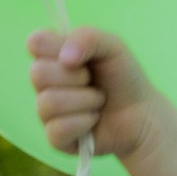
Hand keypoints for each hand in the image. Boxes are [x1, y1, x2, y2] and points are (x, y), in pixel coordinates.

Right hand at [27, 25, 158, 167]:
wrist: (141, 114)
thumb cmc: (123, 77)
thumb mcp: (112, 46)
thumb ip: (87, 38)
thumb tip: (65, 58)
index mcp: (52, 54)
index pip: (35, 42)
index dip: (56, 47)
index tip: (80, 56)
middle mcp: (44, 82)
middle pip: (37, 73)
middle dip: (75, 77)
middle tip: (92, 80)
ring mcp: (46, 111)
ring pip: (48, 102)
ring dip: (85, 100)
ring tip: (98, 100)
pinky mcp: (55, 137)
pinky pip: (57, 129)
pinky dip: (84, 122)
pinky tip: (94, 120)